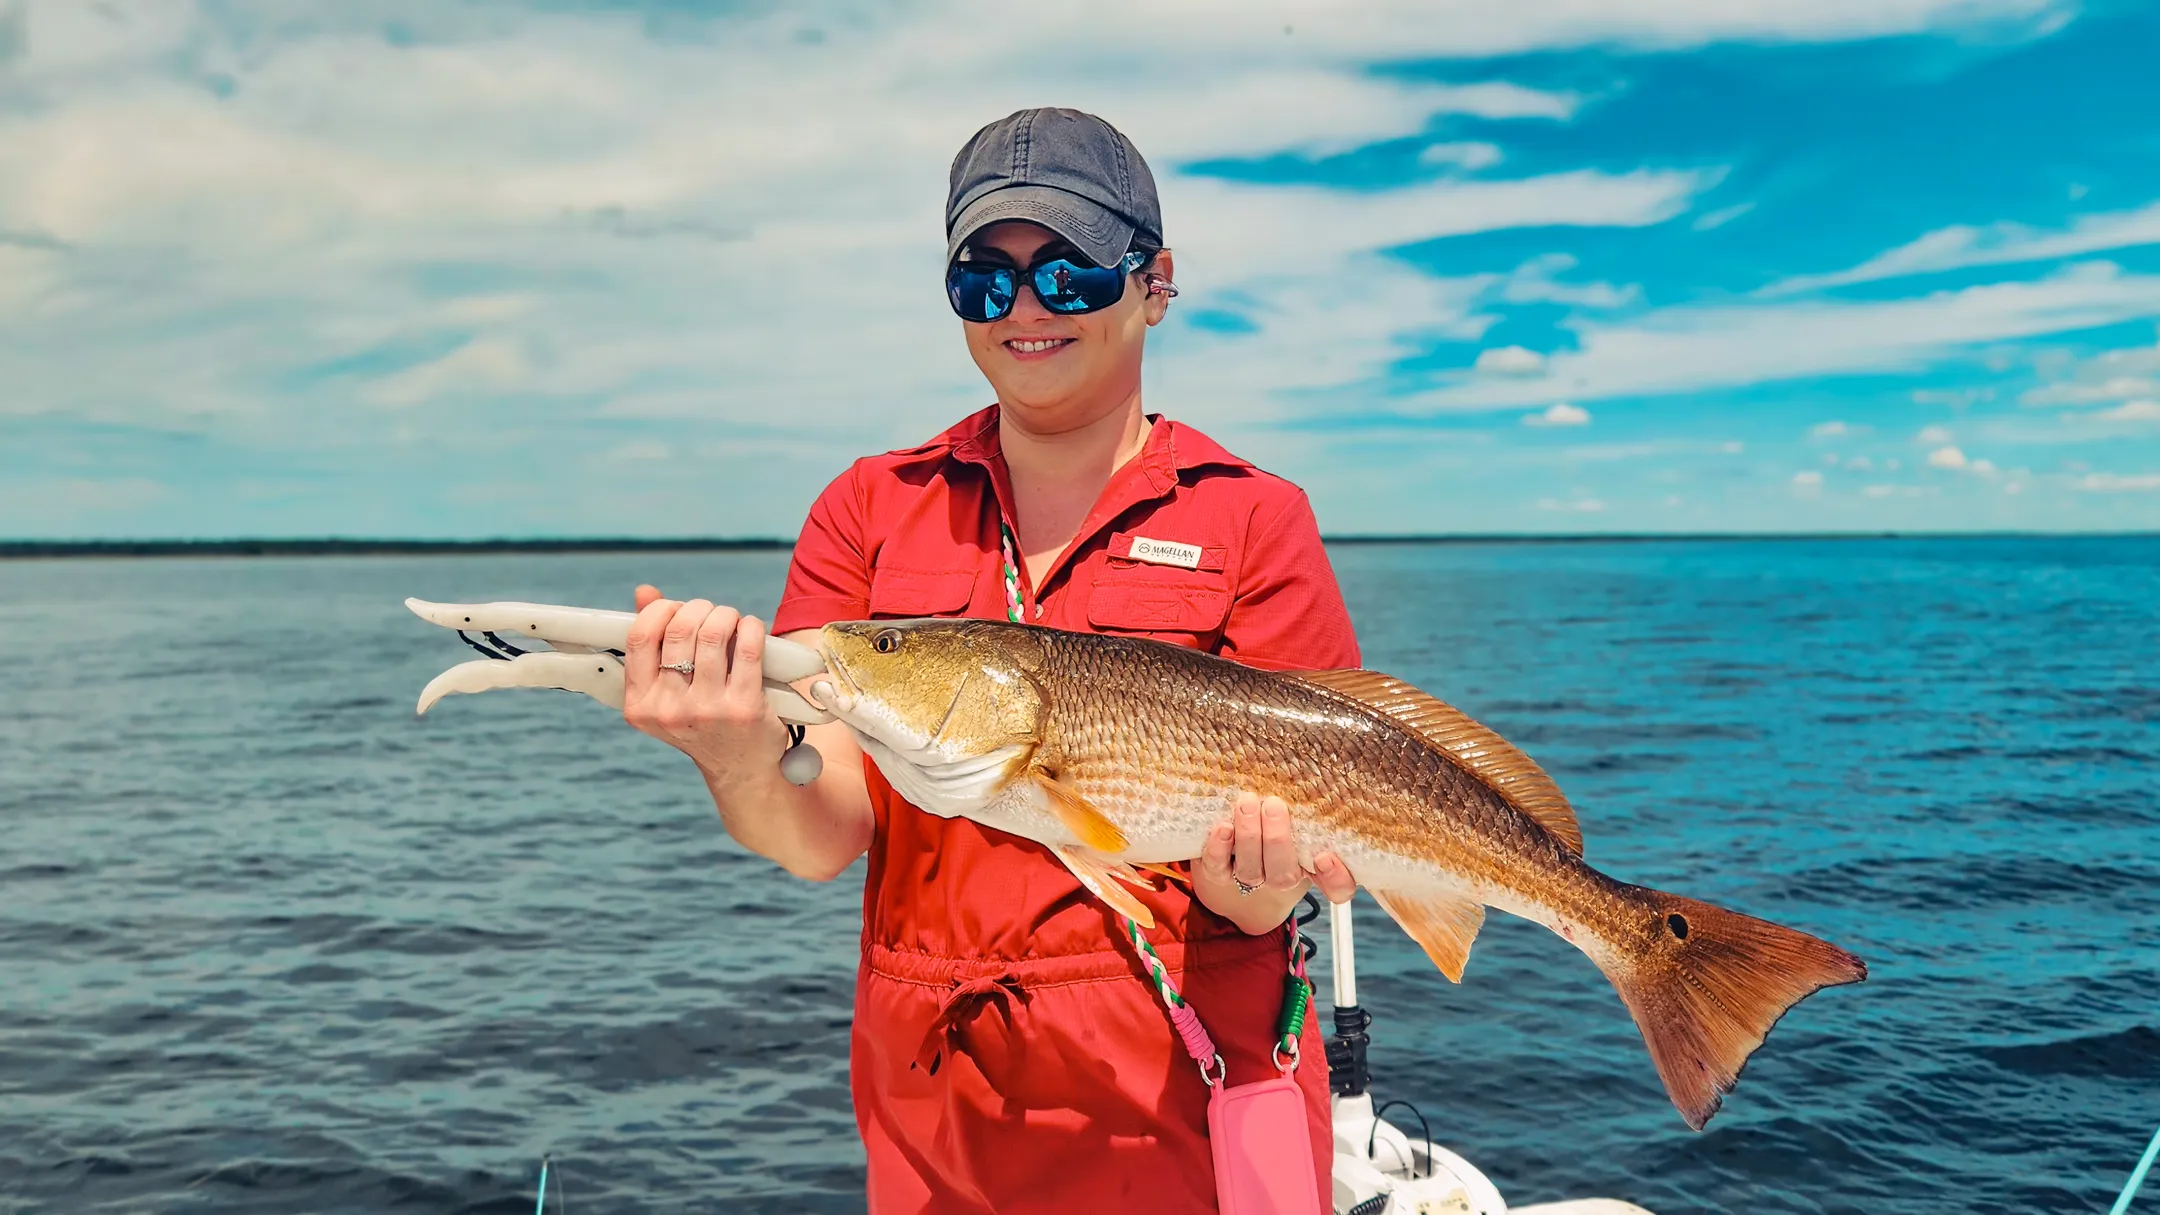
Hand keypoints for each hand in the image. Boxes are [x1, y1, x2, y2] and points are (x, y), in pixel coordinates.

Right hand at [621, 584, 783, 781]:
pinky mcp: (744, 707)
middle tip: (711, 614)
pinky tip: (750, 629)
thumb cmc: (703, 721)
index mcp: (641, 705)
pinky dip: (750, 627)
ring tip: (731, 620)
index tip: (676, 609)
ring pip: (713, 634)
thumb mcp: (668, 692)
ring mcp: (707, 710)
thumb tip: (644, 593)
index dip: (660, 611)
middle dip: (699, 609)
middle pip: (679, 630)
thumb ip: (654, 643)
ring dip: (725, 615)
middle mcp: (669, 710)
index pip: (638, 637)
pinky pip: (747, 648)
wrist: (742, 769)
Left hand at [1192, 793, 1356, 933]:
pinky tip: (1223, 827)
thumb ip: (1311, 802)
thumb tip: (1317, 767)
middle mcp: (1283, 877)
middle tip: (1273, 805)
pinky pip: (1218, 868)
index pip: (1338, 888)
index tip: (1325, 856)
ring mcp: (1251, 878)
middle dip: (1277, 840)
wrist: (1235, 842)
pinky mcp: (1220, 874)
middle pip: (1284, 875)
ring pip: (1251, 871)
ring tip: (1247, 803)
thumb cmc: (1278, 818)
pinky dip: (1219, 848)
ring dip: (1249, 836)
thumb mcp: (1300, 811)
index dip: (1336, 879)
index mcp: (1312, 865)